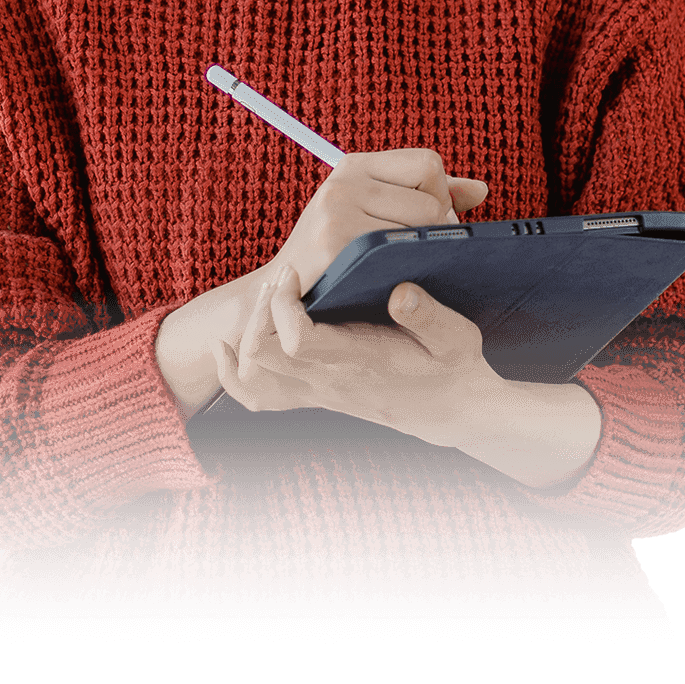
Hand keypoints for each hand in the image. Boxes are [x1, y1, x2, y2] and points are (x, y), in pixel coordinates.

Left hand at [212, 263, 501, 446]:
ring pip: (252, 377)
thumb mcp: (456, 336)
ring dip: (245, 335)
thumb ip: (429, 315)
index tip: (295, 272)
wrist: (454, 411)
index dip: (283, 305)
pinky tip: (228, 346)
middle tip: (283, 278)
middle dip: (260, 311)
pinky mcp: (313, 396)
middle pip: (261, 356)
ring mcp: (317, 393)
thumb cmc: (453, 365)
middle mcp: (329, 382)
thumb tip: (401, 293)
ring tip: (268, 298)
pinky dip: (232, 374)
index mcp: (358, 362)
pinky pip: (258, 397)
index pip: (296, 341)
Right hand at [269, 149, 488, 295]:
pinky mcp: (337, 245)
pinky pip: (402, 253)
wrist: (284, 296)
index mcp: (355, 165)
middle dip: (436, 230)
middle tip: (414, 255)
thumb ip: (429, 196)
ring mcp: (338, 213)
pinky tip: (393, 280)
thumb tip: (481, 190)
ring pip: (423, 227)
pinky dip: (408, 270)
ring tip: (402, 267)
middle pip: (432, 199)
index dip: (439, 194)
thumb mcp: (375, 211)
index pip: (428, 164)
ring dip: (424, 253)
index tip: (423, 222)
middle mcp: (344, 182)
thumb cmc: (340, 254)